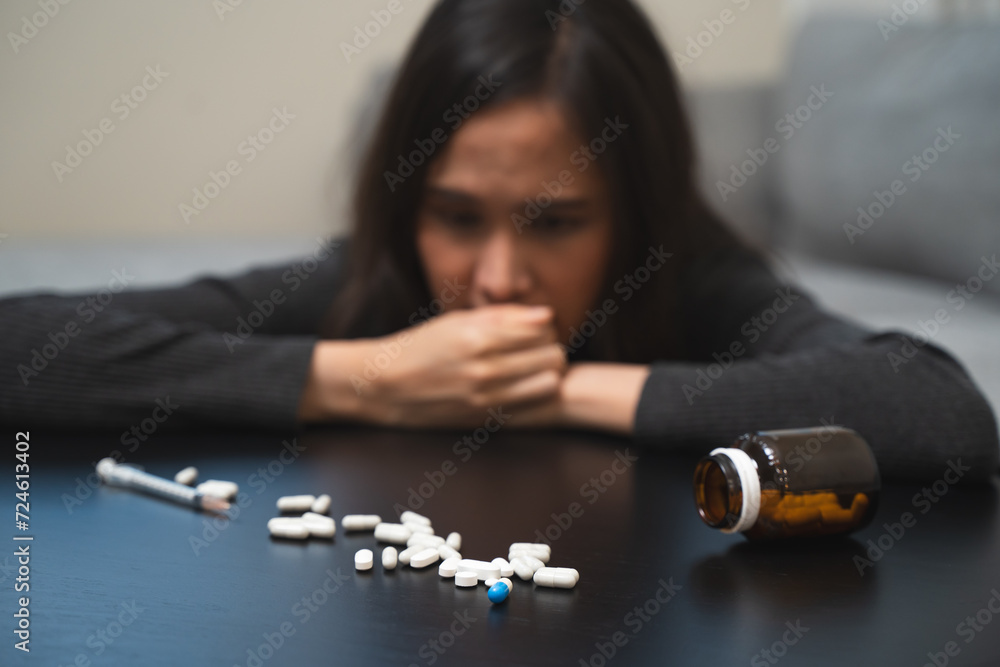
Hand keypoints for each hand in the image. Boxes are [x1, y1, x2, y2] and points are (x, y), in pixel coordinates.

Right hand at [301, 304, 566, 427]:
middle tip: (537, 350)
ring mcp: (486, 397)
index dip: (544, 328)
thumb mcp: (456, 321)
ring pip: (549, 383)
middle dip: (550, 350)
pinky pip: (532, 406)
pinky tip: (522, 389)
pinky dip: (534, 396)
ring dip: (547, 375)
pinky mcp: (484, 419)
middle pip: (552, 355)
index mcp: (478, 337)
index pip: (542, 329)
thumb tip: (546, 316)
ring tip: (532, 370)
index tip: (534, 330)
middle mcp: (486, 368)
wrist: (385, 386)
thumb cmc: (421, 346)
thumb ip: (503, 317)